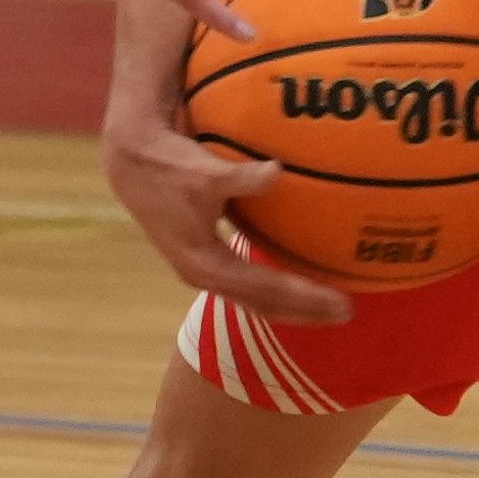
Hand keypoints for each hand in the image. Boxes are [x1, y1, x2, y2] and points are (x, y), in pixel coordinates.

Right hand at [106, 116, 356, 324]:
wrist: (132, 165)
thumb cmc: (168, 166)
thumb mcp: (205, 172)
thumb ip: (240, 177)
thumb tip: (276, 171)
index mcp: (206, 264)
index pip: (266, 290)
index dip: (305, 298)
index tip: (341, 302)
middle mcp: (205, 275)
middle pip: (264, 305)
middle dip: (305, 311)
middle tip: (347, 312)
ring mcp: (203, 271)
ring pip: (255, 300)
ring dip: (292, 305)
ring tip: (329, 306)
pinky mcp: (205, 260)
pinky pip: (248, 285)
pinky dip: (275, 289)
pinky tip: (299, 281)